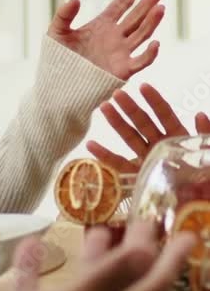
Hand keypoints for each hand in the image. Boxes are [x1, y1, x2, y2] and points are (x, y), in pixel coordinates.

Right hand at [0, 217, 193, 290]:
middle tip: (146, 217)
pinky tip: (31, 245)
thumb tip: (146, 252)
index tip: (190, 233)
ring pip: (83, 286)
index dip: (169, 262)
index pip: (145, 288)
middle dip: (137, 252)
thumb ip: (101, 281)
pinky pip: (36, 288)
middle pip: (120, 283)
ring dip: (95, 256)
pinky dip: (37, 265)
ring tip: (99, 224)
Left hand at [48, 0, 165, 80]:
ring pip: (142, 34)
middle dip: (150, 1)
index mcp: (103, 24)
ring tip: (161, 7)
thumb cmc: (56, 61)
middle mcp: (116, 36)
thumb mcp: (56, 33)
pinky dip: (149, 54)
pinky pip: (140, 62)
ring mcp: (121, 53)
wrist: (57, 88)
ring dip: (152, 22)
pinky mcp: (121, 71)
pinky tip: (155, 43)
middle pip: (137, 15)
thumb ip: (64, 15)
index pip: (123, 2)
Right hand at [86, 83, 209, 172]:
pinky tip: (91, 146)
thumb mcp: (209, 154)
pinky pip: (120, 165)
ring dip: (117, 123)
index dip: (154, 101)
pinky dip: (105, 156)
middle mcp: (160, 144)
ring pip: (130, 138)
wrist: (200, 204)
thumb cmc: (207, 179)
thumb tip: (199, 114)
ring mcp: (148, 159)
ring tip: (104, 107)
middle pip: (143, 123)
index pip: (164, 115)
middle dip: (130, 108)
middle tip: (117, 94)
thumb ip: (205, 134)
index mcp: (178, 136)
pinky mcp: (139, 176)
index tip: (143, 87)